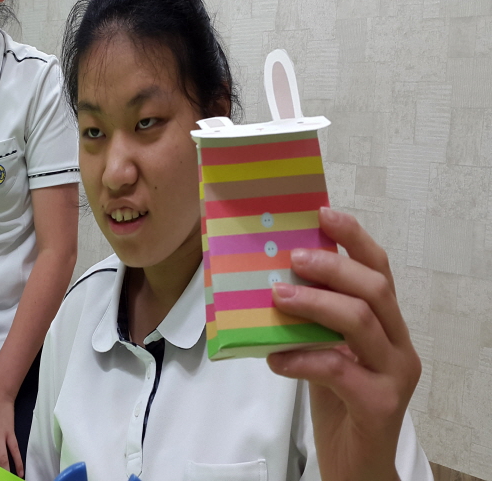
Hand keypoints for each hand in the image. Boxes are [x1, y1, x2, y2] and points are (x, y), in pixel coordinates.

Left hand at [267, 207, 419, 480]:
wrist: (355, 462)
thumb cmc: (335, 399)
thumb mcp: (322, 349)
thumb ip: (310, 320)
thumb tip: (268, 279)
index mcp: (385, 324)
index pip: (378, 269)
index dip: (353, 237)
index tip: (322, 211)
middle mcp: (398, 344)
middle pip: (374, 288)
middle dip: (332, 266)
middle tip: (292, 257)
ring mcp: (394, 374)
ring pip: (361, 321)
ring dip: (315, 302)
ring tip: (277, 296)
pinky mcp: (380, 404)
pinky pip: (339, 369)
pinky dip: (301, 358)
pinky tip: (275, 359)